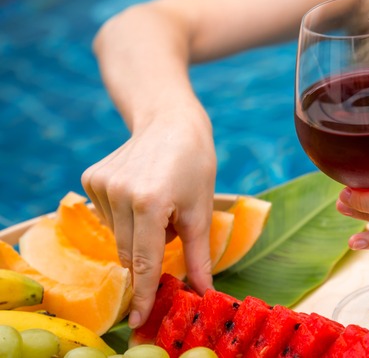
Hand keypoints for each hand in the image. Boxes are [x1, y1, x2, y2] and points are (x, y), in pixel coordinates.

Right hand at [81, 109, 215, 327]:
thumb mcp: (202, 211)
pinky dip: (125, 215)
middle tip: (172, 225)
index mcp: (150, 202)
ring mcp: (101, 185)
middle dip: (150, 253)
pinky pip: (107, 217)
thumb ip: (198, 256)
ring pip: (118, 237)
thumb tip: (203, 292)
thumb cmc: (194, 165)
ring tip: (159, 202)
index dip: (142, 293)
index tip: (137, 320)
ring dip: (139, 232)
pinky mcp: (91, 178)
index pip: (144, 261)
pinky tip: (140, 191)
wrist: (170, 122)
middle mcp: (120, 194)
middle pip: (129, 253)